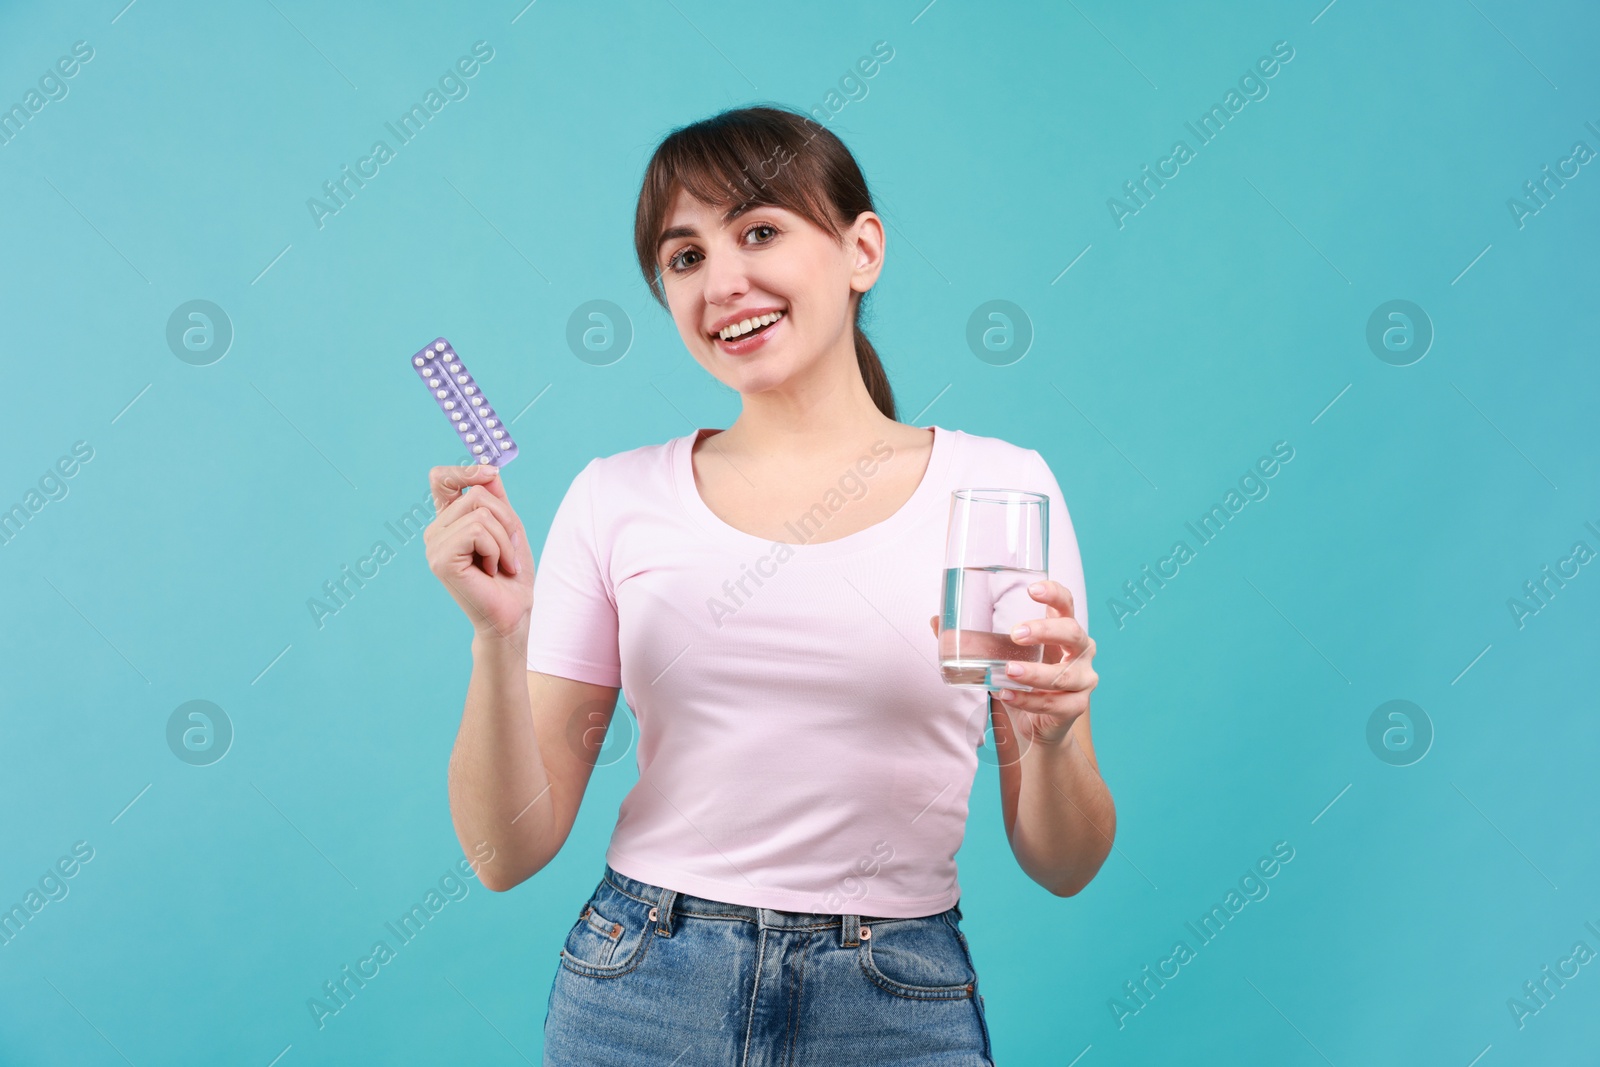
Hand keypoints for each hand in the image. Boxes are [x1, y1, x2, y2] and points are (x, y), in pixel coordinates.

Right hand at [423, 464, 534, 640]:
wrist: (513, 613)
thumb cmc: (511, 575)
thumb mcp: (508, 528)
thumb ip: (496, 499)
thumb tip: (490, 469)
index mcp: (449, 521)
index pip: (442, 479)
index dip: (465, 470)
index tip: (491, 473)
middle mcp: (436, 531)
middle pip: (476, 494)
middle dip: (506, 520)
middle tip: (508, 550)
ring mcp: (434, 545)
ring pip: (481, 514)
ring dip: (504, 540)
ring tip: (502, 564)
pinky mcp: (441, 559)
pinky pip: (478, 531)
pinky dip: (497, 550)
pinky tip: (493, 571)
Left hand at [928, 579, 1096, 745]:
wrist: (1039, 725)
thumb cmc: (1023, 680)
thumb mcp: (1002, 655)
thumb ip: (973, 638)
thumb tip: (936, 620)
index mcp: (1063, 630)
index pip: (1066, 603)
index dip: (1054, 593)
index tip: (1032, 589)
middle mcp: (1080, 652)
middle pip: (1073, 633)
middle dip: (1046, 630)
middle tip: (1016, 633)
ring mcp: (1083, 680)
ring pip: (1063, 674)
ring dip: (1034, 673)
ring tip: (1007, 671)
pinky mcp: (1075, 707)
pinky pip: (1053, 704)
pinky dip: (1028, 700)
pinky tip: (1007, 695)